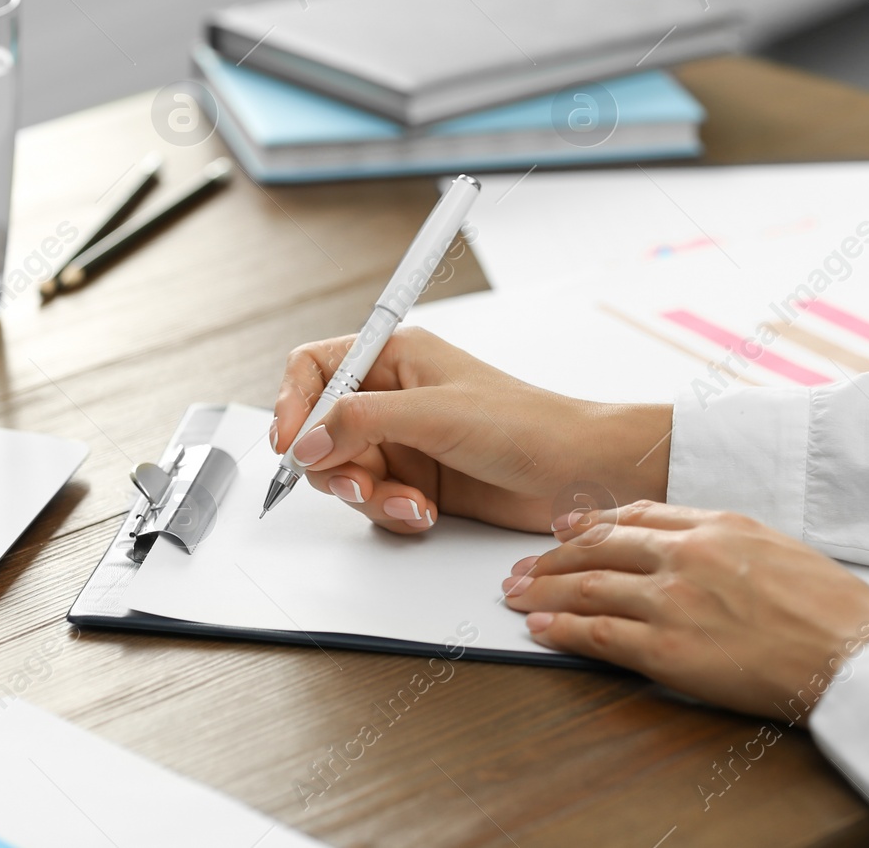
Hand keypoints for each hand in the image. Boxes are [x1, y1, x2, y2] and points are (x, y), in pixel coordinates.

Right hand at [271, 328, 671, 534]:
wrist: (578, 472)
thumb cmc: (527, 424)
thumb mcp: (435, 413)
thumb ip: (361, 422)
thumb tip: (304, 440)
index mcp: (395, 357)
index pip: (315, 368)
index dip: (293, 403)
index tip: (290, 442)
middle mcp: (393, 396)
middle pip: (320, 430)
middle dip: (334, 463)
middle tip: (359, 481)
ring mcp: (404, 440)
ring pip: (344, 471)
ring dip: (369, 494)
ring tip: (407, 501)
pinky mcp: (418, 479)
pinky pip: (375, 500)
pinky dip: (391, 511)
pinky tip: (422, 510)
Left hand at [503, 501, 868, 719]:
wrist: (857, 653)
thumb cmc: (832, 609)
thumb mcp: (778, 548)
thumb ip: (727, 541)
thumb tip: (692, 545)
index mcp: (716, 524)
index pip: (635, 515)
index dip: (591, 523)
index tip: (564, 529)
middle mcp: (687, 554)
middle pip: (600, 547)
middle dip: (552, 556)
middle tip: (521, 566)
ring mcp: (674, 600)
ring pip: (588, 588)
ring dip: (543, 590)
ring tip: (514, 594)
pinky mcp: (669, 649)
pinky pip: (599, 635)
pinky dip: (562, 629)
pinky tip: (540, 628)